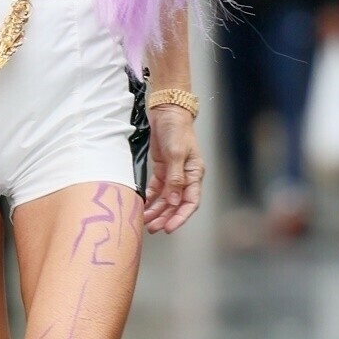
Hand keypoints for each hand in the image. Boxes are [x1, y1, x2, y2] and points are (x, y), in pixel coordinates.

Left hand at [143, 105, 203, 234]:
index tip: (169, 228)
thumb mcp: (176, 153)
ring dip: (156, 210)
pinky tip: (143, 206)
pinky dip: (150, 198)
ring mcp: (173, 173)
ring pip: (165, 199)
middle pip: (176, 204)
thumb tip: (174, 201)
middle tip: (153, 228)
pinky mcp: (162, 169)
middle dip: (165, 217)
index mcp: (195, 173)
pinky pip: (157, 189)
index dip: (181, 217)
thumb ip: (175, 178)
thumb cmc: (177, 128)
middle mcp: (185, 176)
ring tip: (145, 221)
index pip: (190, 202)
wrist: (167, 111)